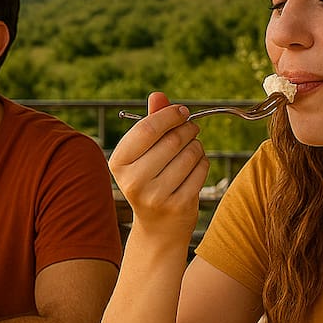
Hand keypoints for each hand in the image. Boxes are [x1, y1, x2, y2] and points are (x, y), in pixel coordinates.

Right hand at [108, 91, 207, 240]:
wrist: (158, 228)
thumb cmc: (150, 179)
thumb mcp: (144, 152)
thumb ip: (151, 122)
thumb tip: (158, 95)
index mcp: (119, 163)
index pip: (146, 129)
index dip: (169, 115)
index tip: (182, 111)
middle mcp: (132, 181)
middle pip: (171, 140)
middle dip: (187, 129)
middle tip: (192, 128)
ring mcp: (155, 196)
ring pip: (190, 154)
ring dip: (197, 146)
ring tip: (192, 150)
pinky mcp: (178, 205)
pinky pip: (200, 170)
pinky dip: (203, 163)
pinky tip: (195, 167)